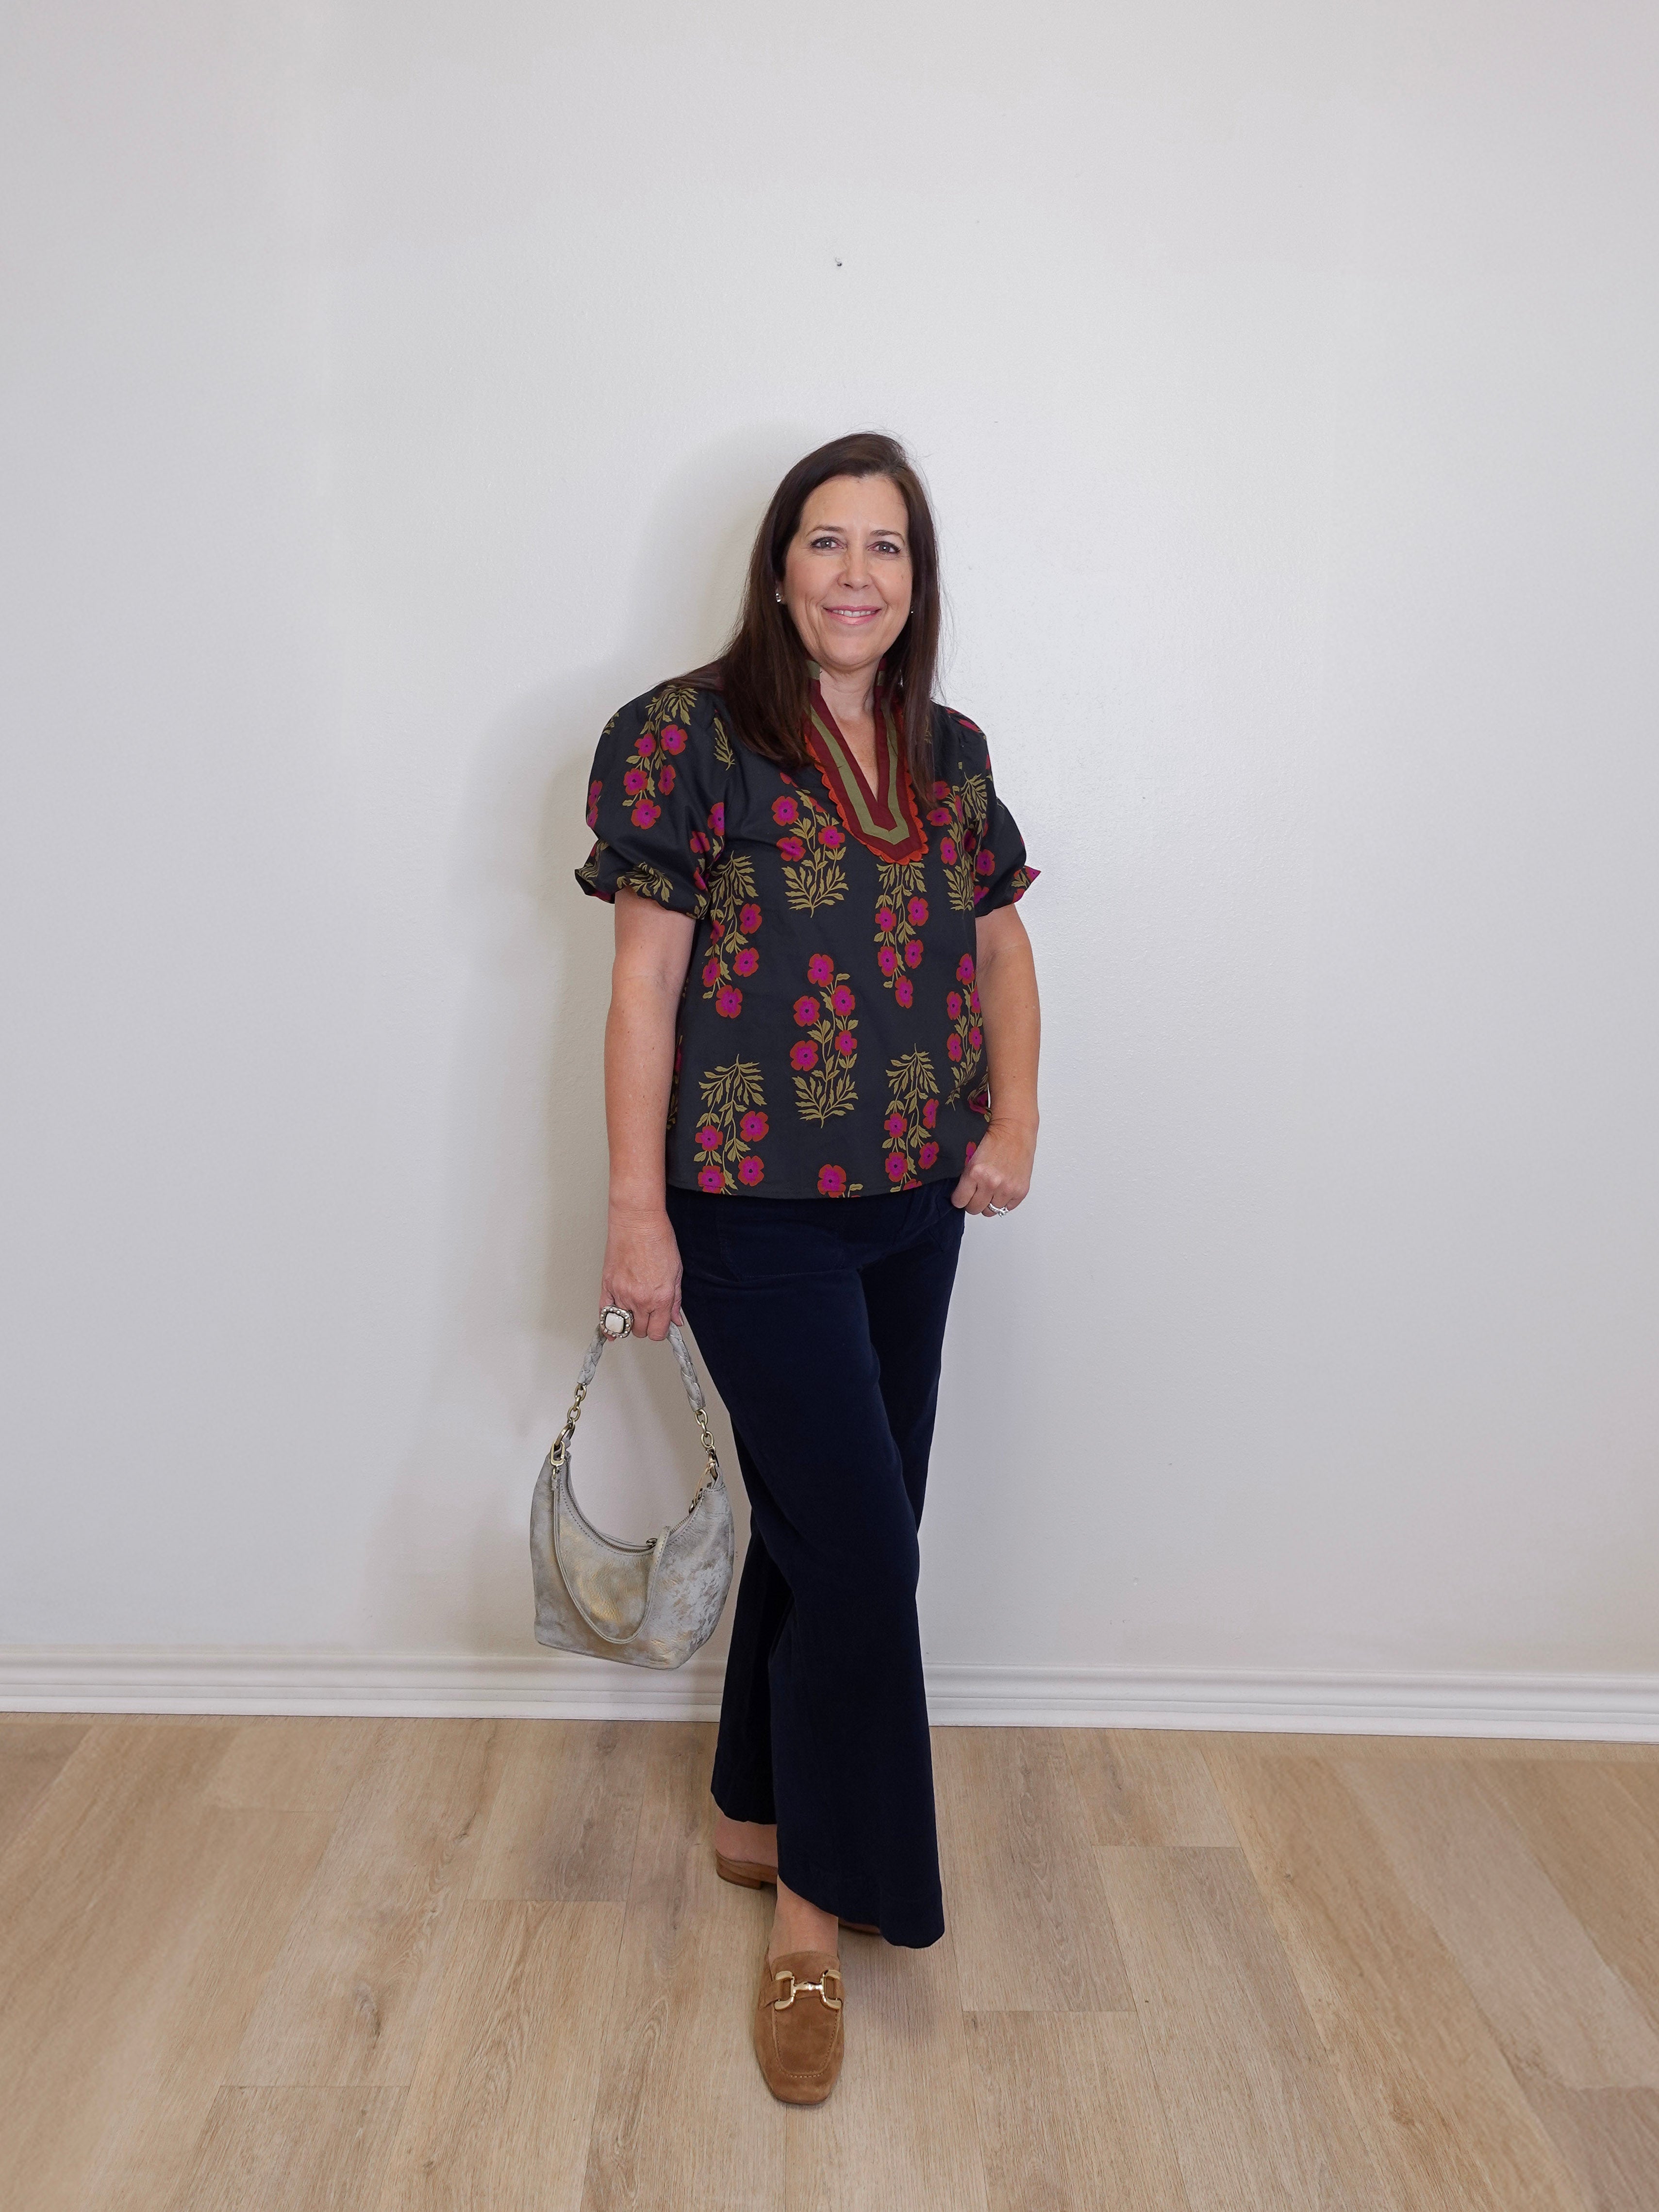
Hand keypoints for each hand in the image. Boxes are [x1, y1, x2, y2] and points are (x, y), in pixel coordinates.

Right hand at [601, 1203, 682, 1339]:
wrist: (638, 1222)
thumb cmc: (658, 1240)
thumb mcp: (676, 1272)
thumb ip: (676, 1300)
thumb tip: (676, 1319)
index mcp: (661, 1297)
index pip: (657, 1332)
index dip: (660, 1330)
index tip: (661, 1324)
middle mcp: (640, 1299)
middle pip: (640, 1331)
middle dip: (646, 1326)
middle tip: (650, 1315)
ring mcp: (621, 1294)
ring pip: (624, 1325)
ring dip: (630, 1322)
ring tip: (635, 1312)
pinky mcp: (608, 1286)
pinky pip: (604, 1314)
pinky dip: (608, 1325)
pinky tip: (612, 1330)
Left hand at [951, 1120, 1035, 1215]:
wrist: (1015, 1130)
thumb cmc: (994, 1139)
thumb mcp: (971, 1156)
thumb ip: (965, 1177)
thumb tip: (960, 1195)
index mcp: (975, 1173)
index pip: (959, 1201)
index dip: (959, 1198)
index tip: (961, 1195)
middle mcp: (991, 1183)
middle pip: (974, 1209)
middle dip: (972, 1202)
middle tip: (975, 1194)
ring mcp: (1007, 1188)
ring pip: (991, 1211)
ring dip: (989, 1203)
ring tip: (990, 1191)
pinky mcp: (1021, 1191)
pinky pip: (1007, 1208)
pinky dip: (1003, 1202)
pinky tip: (1001, 1190)